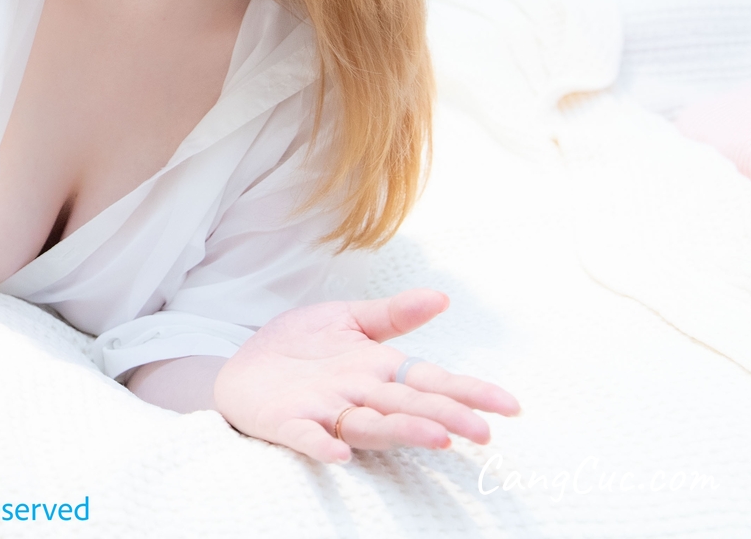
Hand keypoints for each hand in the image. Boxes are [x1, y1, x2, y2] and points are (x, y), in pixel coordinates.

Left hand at [213, 288, 520, 463]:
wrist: (240, 365)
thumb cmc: (301, 348)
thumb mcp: (346, 320)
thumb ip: (392, 314)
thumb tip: (442, 297)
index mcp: (378, 371)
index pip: (431, 381)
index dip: (468, 393)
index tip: (509, 406)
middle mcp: (359, 396)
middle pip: (409, 408)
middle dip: (445, 418)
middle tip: (482, 433)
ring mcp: (325, 412)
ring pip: (371, 425)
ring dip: (402, 433)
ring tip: (436, 438)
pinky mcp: (287, 423)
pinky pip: (307, 437)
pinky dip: (323, 445)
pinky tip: (339, 453)